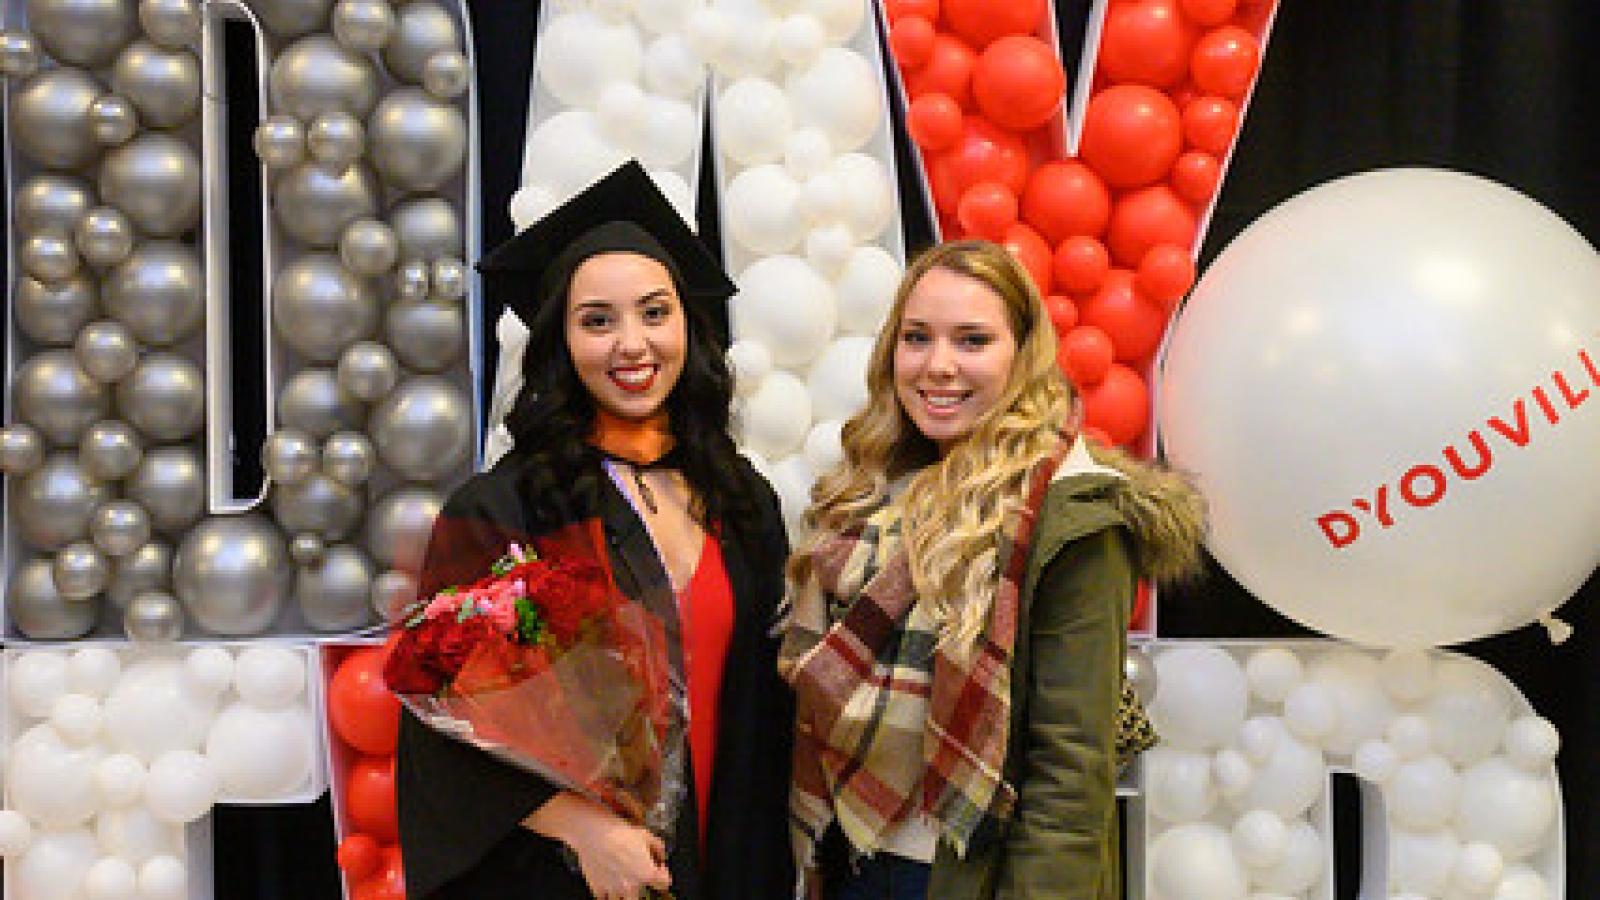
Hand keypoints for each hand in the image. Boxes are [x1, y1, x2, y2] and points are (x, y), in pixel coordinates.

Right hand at [523, 793, 671, 898]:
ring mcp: (613, 889)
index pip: (664, 883)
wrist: (593, 832)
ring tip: (622, 881)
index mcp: (647, 874)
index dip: (664, 875)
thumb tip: (661, 854)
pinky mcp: (598, 888)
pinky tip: (608, 881)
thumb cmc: (618, 832)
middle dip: (642, 888)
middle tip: (638, 877)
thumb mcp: (646, 834)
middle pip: (642, 897)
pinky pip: (604, 897)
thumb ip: (658, 847)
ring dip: (624, 893)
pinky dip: (606, 892)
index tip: (660, 870)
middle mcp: (632, 886)